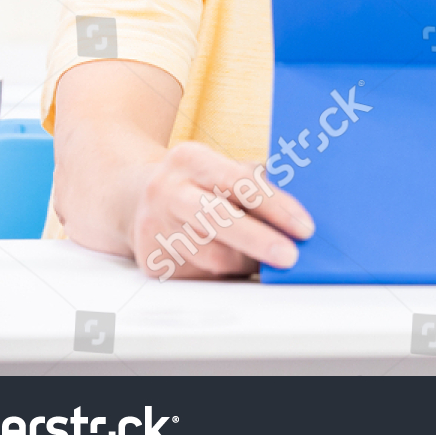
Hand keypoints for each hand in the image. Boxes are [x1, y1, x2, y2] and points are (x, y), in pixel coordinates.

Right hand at [129, 141, 314, 278]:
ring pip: (211, 256)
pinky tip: (235, 264)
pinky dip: (226, 274)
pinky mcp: (152, 261)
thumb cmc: (195, 181)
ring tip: (266, 260)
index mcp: (190, 159)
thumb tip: (298, 218)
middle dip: (259, 241)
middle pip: (217, 219)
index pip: (238, 182)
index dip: (275, 207)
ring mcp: (154, 228)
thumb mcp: (220, 168)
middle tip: (290, 256)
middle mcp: (167, 191)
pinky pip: (200, 275)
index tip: (304, 228)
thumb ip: (255, 186)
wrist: (131, 196)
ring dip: (247, 262)